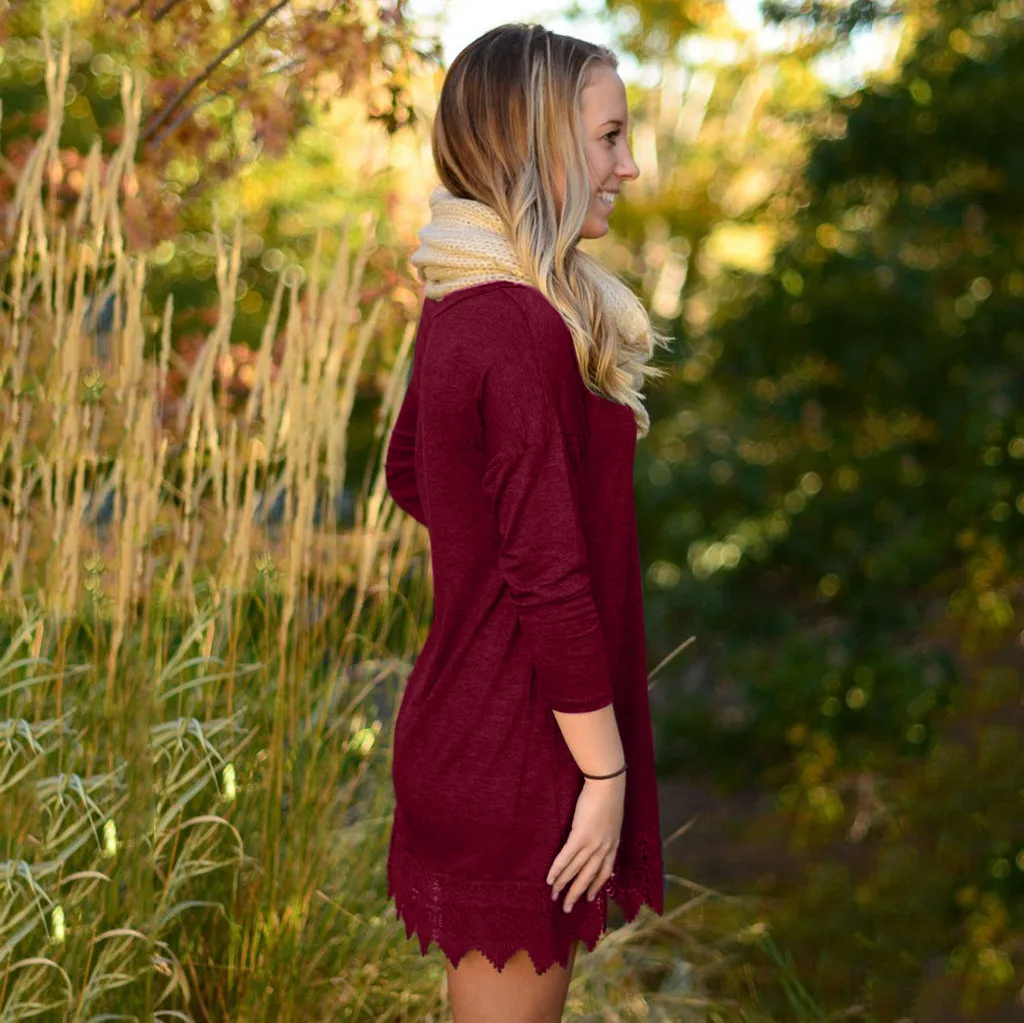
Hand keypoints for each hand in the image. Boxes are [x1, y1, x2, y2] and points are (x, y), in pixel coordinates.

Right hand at [546, 772, 624, 912]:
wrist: (607, 784)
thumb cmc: (609, 796)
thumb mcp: (612, 818)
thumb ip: (606, 831)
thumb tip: (598, 835)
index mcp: (613, 845)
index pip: (604, 872)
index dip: (595, 886)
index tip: (588, 898)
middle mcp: (603, 849)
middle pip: (588, 877)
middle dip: (576, 894)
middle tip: (567, 908)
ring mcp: (592, 844)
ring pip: (576, 871)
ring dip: (564, 885)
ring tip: (554, 897)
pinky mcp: (580, 836)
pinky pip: (566, 858)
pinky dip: (557, 870)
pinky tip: (549, 879)